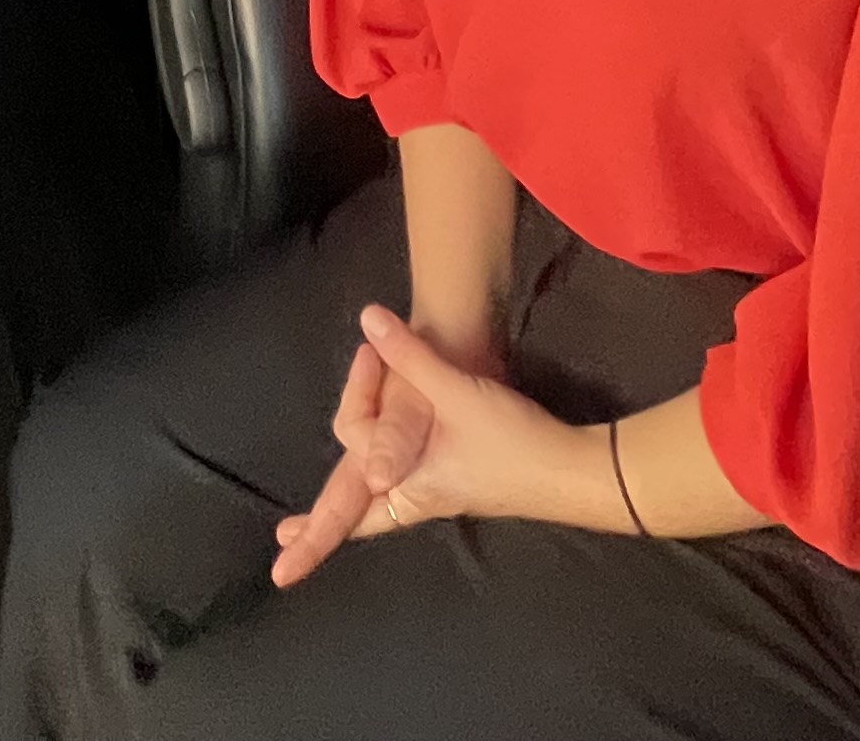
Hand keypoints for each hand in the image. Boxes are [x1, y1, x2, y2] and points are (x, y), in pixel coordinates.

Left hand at [271, 308, 610, 585]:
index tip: (359, 379)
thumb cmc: (510, 440)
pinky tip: (388, 478)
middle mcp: (419, 497)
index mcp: (407, 483)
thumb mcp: (454, 391)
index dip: (341, 437)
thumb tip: (368, 319)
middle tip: (286, 540)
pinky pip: (408, 490)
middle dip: (322, 528)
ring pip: (384, 505)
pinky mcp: (461, 482)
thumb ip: (410, 356)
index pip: (349, 475)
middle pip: (361, 516)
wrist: (573, 472)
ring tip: (321, 519)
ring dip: (352, 505)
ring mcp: (441, 493)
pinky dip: (384, 485)